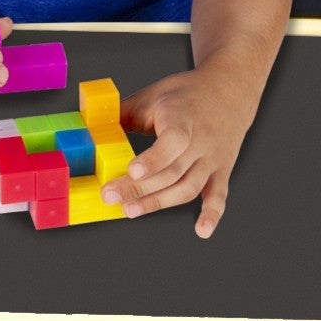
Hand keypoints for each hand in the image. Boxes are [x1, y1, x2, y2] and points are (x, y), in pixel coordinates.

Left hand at [104, 66, 248, 238]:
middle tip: (110, 196)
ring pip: (188, 186)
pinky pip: (219, 195)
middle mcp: (202, 140)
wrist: (229, 90)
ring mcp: (213, 158)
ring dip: (159, 202)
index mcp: (183, 117)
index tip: (133, 171)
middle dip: (139, 188)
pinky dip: (212, 214)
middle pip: (172, 171)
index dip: (154, 158)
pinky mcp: (222, 171)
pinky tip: (202, 230)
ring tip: (131, 210)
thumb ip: (124, 112)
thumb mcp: (154, 94)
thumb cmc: (186, 94)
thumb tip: (91, 128)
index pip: (173, 140)